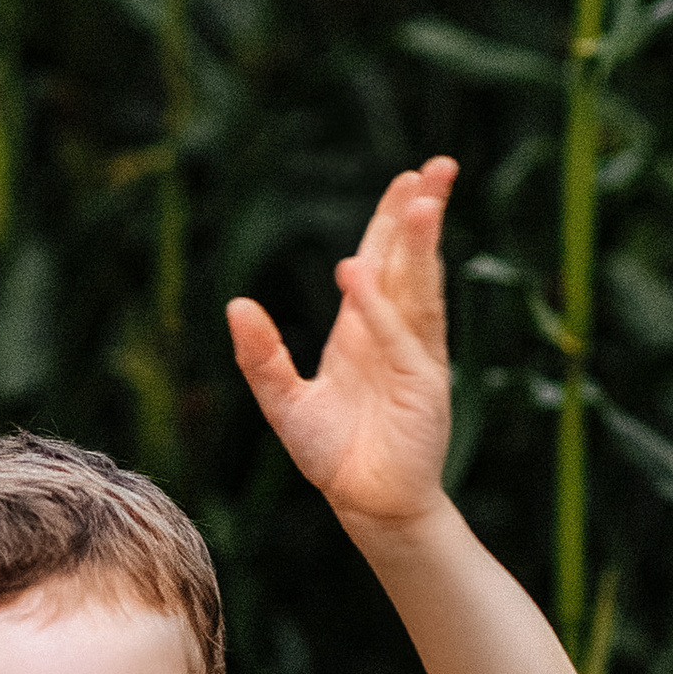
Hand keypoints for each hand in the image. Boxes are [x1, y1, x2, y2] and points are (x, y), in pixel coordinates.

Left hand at [225, 158, 456, 537]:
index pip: (383, 261)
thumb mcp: (284, 401)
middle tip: (436, 167)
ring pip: (418, 289)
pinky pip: (400, 340)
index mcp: (364, 329)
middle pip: (411, 261)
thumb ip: (261, 355)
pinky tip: (363, 277)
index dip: (392, 220)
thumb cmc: (333, 455)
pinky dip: (381, 310)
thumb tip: (236, 304)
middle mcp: (394, 334)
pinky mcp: (421, 386)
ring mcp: (413, 357)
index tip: (407, 179)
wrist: (365, 505)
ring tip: (423, 200)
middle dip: (422, 214)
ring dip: (421, 245)